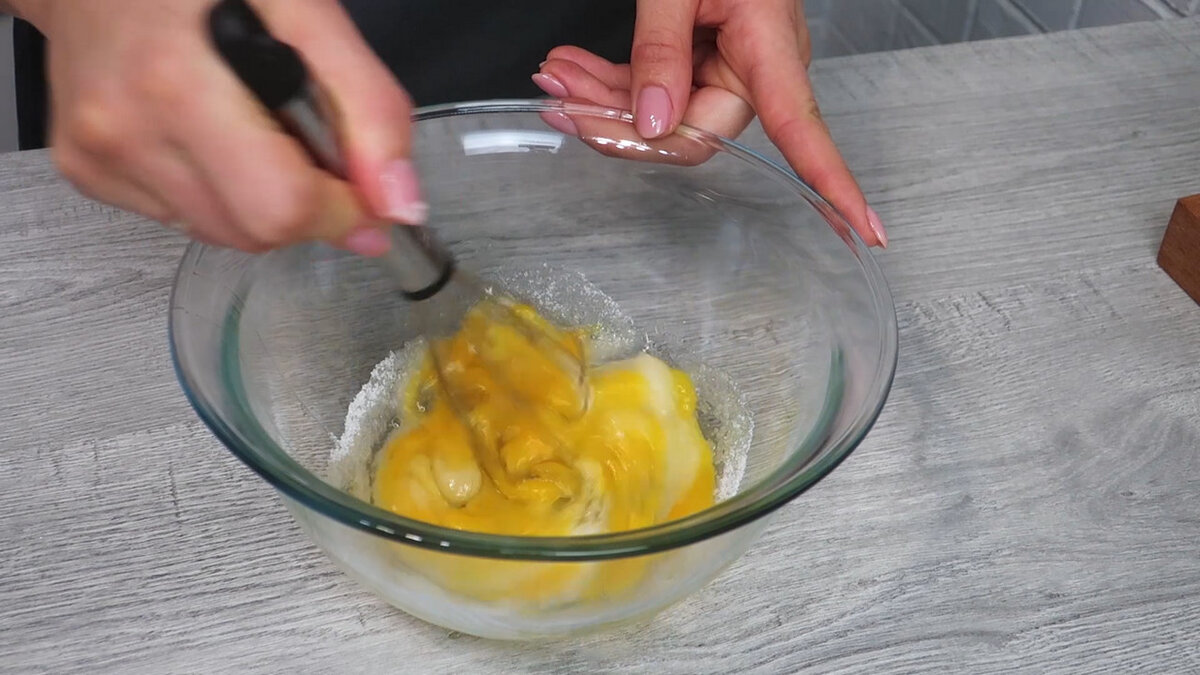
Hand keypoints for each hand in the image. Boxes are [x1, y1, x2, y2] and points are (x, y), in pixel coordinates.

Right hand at [14, 0, 422, 254]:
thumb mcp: (304, 10)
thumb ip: (366, 105)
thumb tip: (399, 204)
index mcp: (178, 84)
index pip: (283, 206)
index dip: (342, 210)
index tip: (365, 190)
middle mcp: (124, 130)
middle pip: (256, 232)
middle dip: (306, 207)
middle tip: (306, 140)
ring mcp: (98, 156)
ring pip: (223, 234)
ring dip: (262, 200)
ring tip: (253, 125)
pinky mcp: (86, 171)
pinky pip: (184, 219)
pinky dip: (218, 192)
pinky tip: (210, 134)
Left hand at [534, 0, 886, 247]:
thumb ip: (660, 50)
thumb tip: (653, 124)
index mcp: (770, 47)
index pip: (804, 132)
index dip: (835, 185)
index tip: (866, 232)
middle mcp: (758, 67)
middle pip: (694, 132)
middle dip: (621, 122)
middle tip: (561, 94)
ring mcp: (730, 65)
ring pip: (663, 114)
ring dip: (604, 100)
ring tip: (556, 71)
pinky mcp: (704, 57)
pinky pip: (658, 89)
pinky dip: (613, 83)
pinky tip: (574, 69)